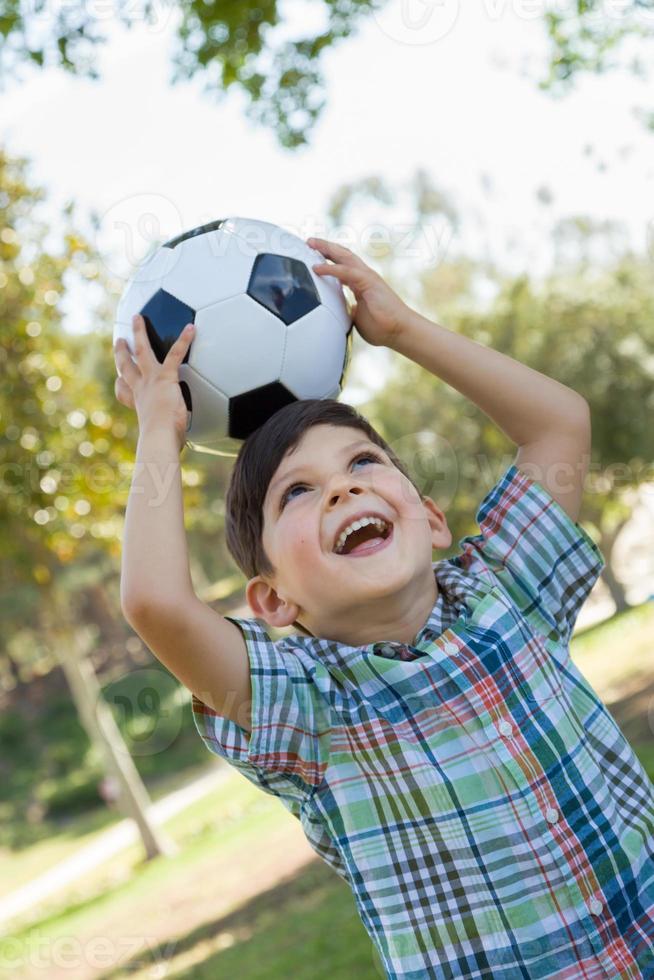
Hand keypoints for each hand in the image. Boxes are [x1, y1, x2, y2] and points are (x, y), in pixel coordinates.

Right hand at [114, 314, 194, 449]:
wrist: (159, 438)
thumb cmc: (162, 444)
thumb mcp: (163, 439)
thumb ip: (169, 437)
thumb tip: (176, 450)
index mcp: (138, 404)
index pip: (124, 391)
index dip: (120, 384)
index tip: (119, 379)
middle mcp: (140, 390)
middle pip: (126, 367)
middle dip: (122, 352)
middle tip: (120, 340)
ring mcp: (150, 381)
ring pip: (141, 351)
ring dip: (139, 333)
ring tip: (138, 318)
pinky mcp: (164, 377)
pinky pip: (175, 354)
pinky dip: (184, 341)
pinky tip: (191, 328)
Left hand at [307, 237, 410, 348]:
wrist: (399, 331)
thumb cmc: (382, 327)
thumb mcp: (356, 317)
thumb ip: (346, 310)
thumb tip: (335, 313)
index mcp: (360, 282)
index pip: (343, 264)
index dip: (328, 257)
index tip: (312, 254)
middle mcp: (364, 275)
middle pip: (342, 254)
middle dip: (325, 246)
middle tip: (309, 241)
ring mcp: (367, 276)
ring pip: (344, 256)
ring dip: (326, 248)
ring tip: (310, 243)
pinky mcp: (368, 282)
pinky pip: (345, 272)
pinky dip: (330, 268)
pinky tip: (316, 267)